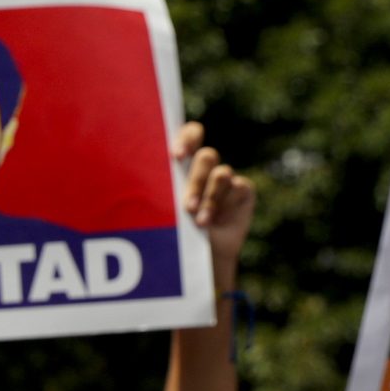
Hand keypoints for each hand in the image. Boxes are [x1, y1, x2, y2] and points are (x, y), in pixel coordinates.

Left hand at [174, 123, 254, 287]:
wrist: (196, 255)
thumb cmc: (173, 228)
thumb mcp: (163, 206)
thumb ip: (161, 188)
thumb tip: (147, 175)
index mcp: (184, 162)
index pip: (191, 134)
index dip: (188, 139)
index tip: (177, 155)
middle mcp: (206, 167)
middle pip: (207, 156)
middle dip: (196, 181)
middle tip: (186, 205)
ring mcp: (226, 178)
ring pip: (222, 173)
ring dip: (210, 198)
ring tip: (200, 222)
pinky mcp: (243, 191)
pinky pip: (238, 187)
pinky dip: (225, 205)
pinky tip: (215, 222)